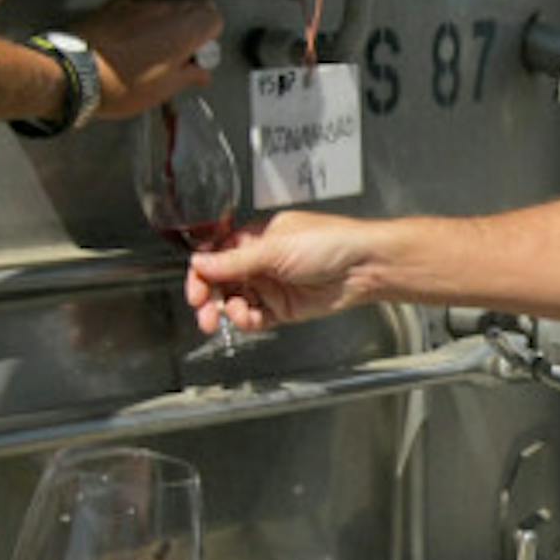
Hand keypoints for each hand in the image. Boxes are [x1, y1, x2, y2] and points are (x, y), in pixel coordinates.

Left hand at [70, 0, 223, 118]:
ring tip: (153, 50)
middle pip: (194, 6)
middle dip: (193, 27)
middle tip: (180, 54)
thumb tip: (201, 73)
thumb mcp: (163, 90)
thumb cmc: (120, 86)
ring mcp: (139, 3)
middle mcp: (164, 10)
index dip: (210, 37)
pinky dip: (144, 19)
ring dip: (168, 22)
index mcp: (183, 31)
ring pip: (168, 5)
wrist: (74, 73)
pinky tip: (132, 41)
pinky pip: (141, 6)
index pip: (214, 18)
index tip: (198, 56)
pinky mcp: (116, 4)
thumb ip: (190, 76)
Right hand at [186, 211, 372, 332]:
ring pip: (236, 302)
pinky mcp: (283, 308)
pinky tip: (248, 319)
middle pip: (222, 282)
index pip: (218, 256)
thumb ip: (235, 260)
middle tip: (202, 311)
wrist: (364, 267)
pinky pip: (256, 318)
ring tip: (233, 315)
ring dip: (228, 311)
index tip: (195, 290)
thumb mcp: (276, 247)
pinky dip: (247, 321)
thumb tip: (200, 262)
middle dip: (209, 297)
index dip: (203, 273)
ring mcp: (272, 286)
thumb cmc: (331, 243)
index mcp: (258, 238)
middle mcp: (262, 262)